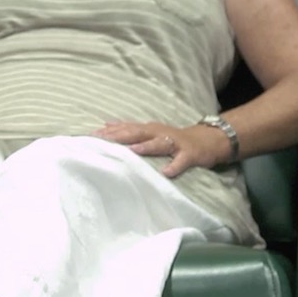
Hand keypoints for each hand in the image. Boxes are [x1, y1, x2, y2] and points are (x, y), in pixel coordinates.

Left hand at [94, 121, 233, 176]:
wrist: (206, 139)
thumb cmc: (172, 137)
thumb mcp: (150, 130)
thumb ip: (129, 128)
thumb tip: (106, 124)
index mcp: (148, 128)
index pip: (125, 128)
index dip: (109, 131)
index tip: (91, 135)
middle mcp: (159, 133)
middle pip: (137, 133)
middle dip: (121, 136)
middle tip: (104, 140)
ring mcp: (174, 143)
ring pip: (158, 143)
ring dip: (146, 147)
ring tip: (132, 151)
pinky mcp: (189, 154)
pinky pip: (181, 161)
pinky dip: (174, 165)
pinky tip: (166, 172)